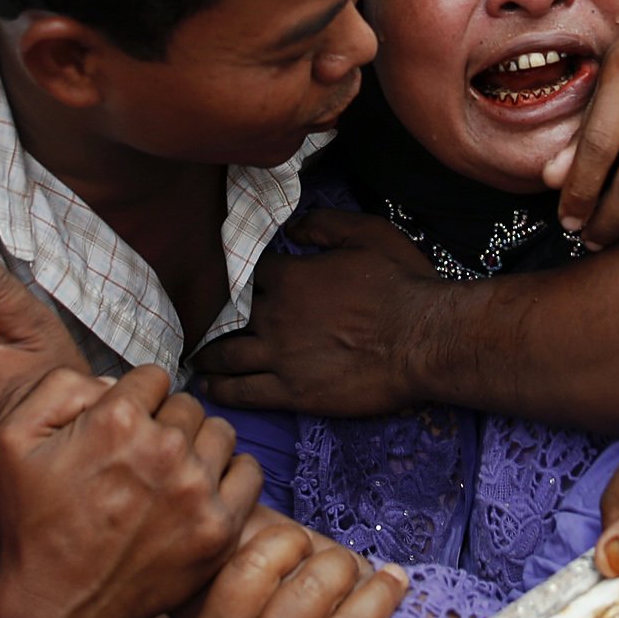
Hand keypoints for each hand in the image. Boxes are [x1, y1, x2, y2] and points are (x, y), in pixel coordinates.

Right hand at [0, 367, 259, 617]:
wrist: (57, 605)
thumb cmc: (33, 523)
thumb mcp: (13, 439)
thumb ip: (60, 387)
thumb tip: (112, 381)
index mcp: (117, 420)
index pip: (152, 378)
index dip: (134, 402)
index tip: (121, 431)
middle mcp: (164, 449)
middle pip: (187, 405)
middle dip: (165, 423)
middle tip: (141, 459)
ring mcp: (197, 491)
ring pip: (220, 433)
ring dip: (198, 446)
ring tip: (170, 474)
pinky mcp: (219, 529)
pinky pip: (249, 473)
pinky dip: (229, 476)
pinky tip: (202, 489)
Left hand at [192, 211, 435, 415]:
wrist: (423, 340)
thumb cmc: (400, 284)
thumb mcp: (367, 234)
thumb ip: (323, 224)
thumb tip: (291, 228)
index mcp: (289, 277)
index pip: (247, 272)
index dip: (240, 275)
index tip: (234, 280)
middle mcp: (274, 316)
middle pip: (226, 314)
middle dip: (212, 315)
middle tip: (198, 320)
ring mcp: (279, 356)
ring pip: (225, 355)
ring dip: (206, 354)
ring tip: (195, 356)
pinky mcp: (291, 392)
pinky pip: (243, 392)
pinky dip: (220, 390)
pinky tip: (207, 387)